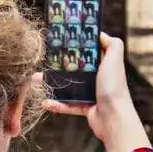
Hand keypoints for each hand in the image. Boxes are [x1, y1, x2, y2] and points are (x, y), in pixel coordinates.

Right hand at [46, 33, 148, 151]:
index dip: (76, 46)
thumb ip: (113, 44)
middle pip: (75, 68)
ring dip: (53, 84)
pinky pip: (68, 105)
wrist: (113, 117)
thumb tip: (100, 34)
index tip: (60, 41)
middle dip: (59, 65)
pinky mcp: (86, 108)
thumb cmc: (114, 87)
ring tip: (37, 80)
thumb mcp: (115, 59)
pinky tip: (45, 101)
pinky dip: (57, 104)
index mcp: (104, 65)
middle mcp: (99, 78)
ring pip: (69, 86)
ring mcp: (92, 93)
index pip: (88, 52)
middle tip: (44, 61)